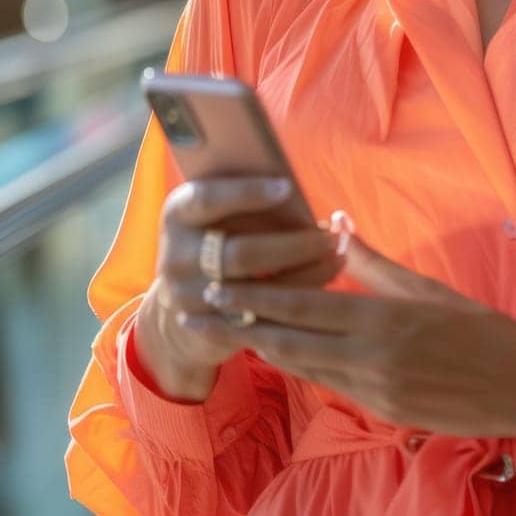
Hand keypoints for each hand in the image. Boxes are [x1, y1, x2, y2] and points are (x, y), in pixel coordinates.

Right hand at [143, 175, 345, 381]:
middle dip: (295, 245)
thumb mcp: (219, 213)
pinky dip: (298, 296)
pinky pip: (261, 316)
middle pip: (241, 253)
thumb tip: (300, 192)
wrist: (184, 301)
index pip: (209, 199)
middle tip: (333, 236)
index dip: (247, 193)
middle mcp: (176, 255)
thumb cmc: (218, 236)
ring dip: (306, 273)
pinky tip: (325, 280)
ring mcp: (188, 296)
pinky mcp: (208, 328)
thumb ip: (248, 200)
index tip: (287, 187)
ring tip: (339, 256)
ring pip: (257, 291)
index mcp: (179, 213)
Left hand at [175, 224, 515, 448]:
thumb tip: (338, 225)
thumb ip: (375, 264)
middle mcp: (371, 358)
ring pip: (304, 366)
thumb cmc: (479, 328)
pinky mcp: (381, 412)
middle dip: (241, 326)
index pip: (305, 306)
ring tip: (223, 333)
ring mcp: (374, 390)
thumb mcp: (427, 288)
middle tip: (197, 311)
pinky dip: (299, 367)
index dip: (258, 299)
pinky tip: (277, 355)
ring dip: (262, 349)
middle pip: (291, 341)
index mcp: (383, 319)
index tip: (219, 285)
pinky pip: (329, 385)